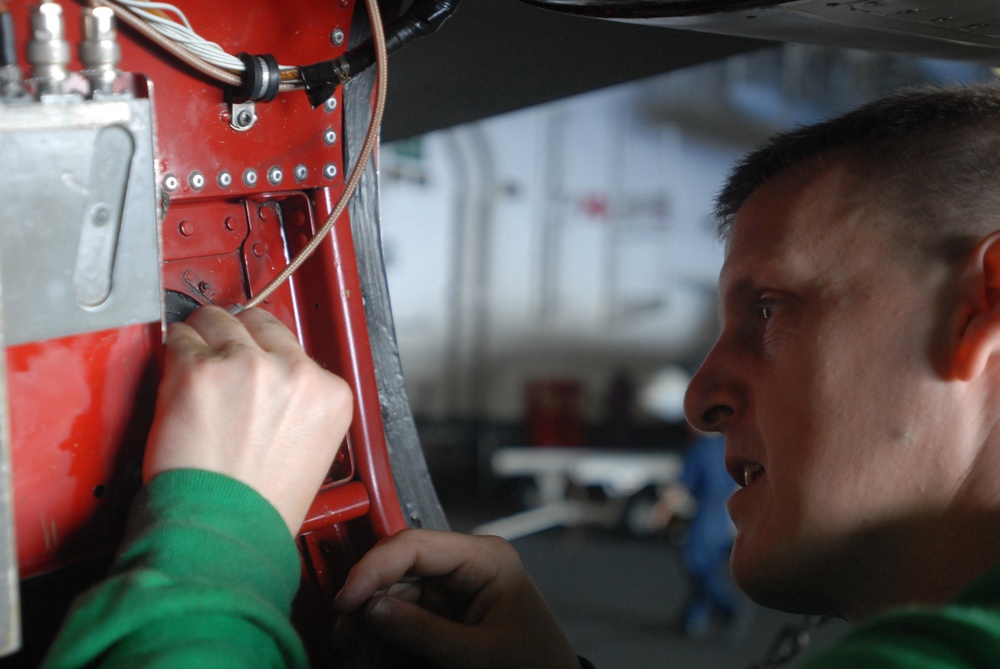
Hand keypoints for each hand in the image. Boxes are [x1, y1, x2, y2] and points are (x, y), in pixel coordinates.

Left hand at [144, 306, 352, 534]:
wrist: (225, 530)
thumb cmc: (261, 505)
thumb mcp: (311, 448)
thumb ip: (297, 402)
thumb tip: (267, 374)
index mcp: (330, 392)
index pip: (293, 344)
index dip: (265, 353)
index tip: (252, 363)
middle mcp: (293, 371)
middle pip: (257, 321)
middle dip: (235, 336)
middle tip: (218, 360)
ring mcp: (245, 366)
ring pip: (215, 320)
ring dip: (202, 338)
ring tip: (194, 368)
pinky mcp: (198, 370)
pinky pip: (177, 338)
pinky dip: (172, 353)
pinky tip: (176, 380)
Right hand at [334, 529, 580, 668]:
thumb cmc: (534, 665)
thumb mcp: (481, 655)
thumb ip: (427, 633)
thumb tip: (374, 609)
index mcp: (484, 558)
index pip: (415, 545)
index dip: (374, 567)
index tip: (348, 600)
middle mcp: (463, 565)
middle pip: (396, 570)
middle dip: (366, 604)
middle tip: (345, 639)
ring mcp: (450, 589)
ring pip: (391, 596)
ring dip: (368, 627)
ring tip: (357, 657)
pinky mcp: (441, 613)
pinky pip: (399, 619)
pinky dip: (381, 641)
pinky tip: (371, 659)